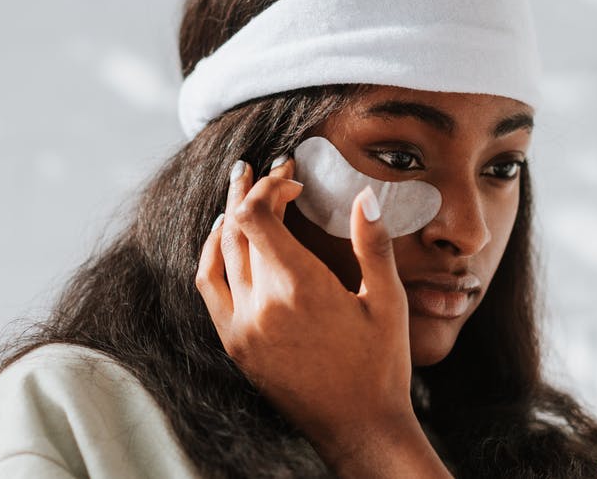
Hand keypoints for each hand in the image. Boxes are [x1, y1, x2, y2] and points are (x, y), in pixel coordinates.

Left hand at [195, 157, 449, 476]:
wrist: (358, 429)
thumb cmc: (381, 365)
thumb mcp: (387, 300)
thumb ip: (372, 244)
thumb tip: (365, 196)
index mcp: (298, 286)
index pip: (257, 213)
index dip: (269, 185)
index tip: (293, 176)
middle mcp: (260, 304)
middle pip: (234, 227)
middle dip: (248, 191)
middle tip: (261, 167)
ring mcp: (240, 326)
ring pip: (218, 253)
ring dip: (227, 217)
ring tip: (239, 191)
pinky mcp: (234, 344)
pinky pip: (209, 287)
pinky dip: (213, 255)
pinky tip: (226, 240)